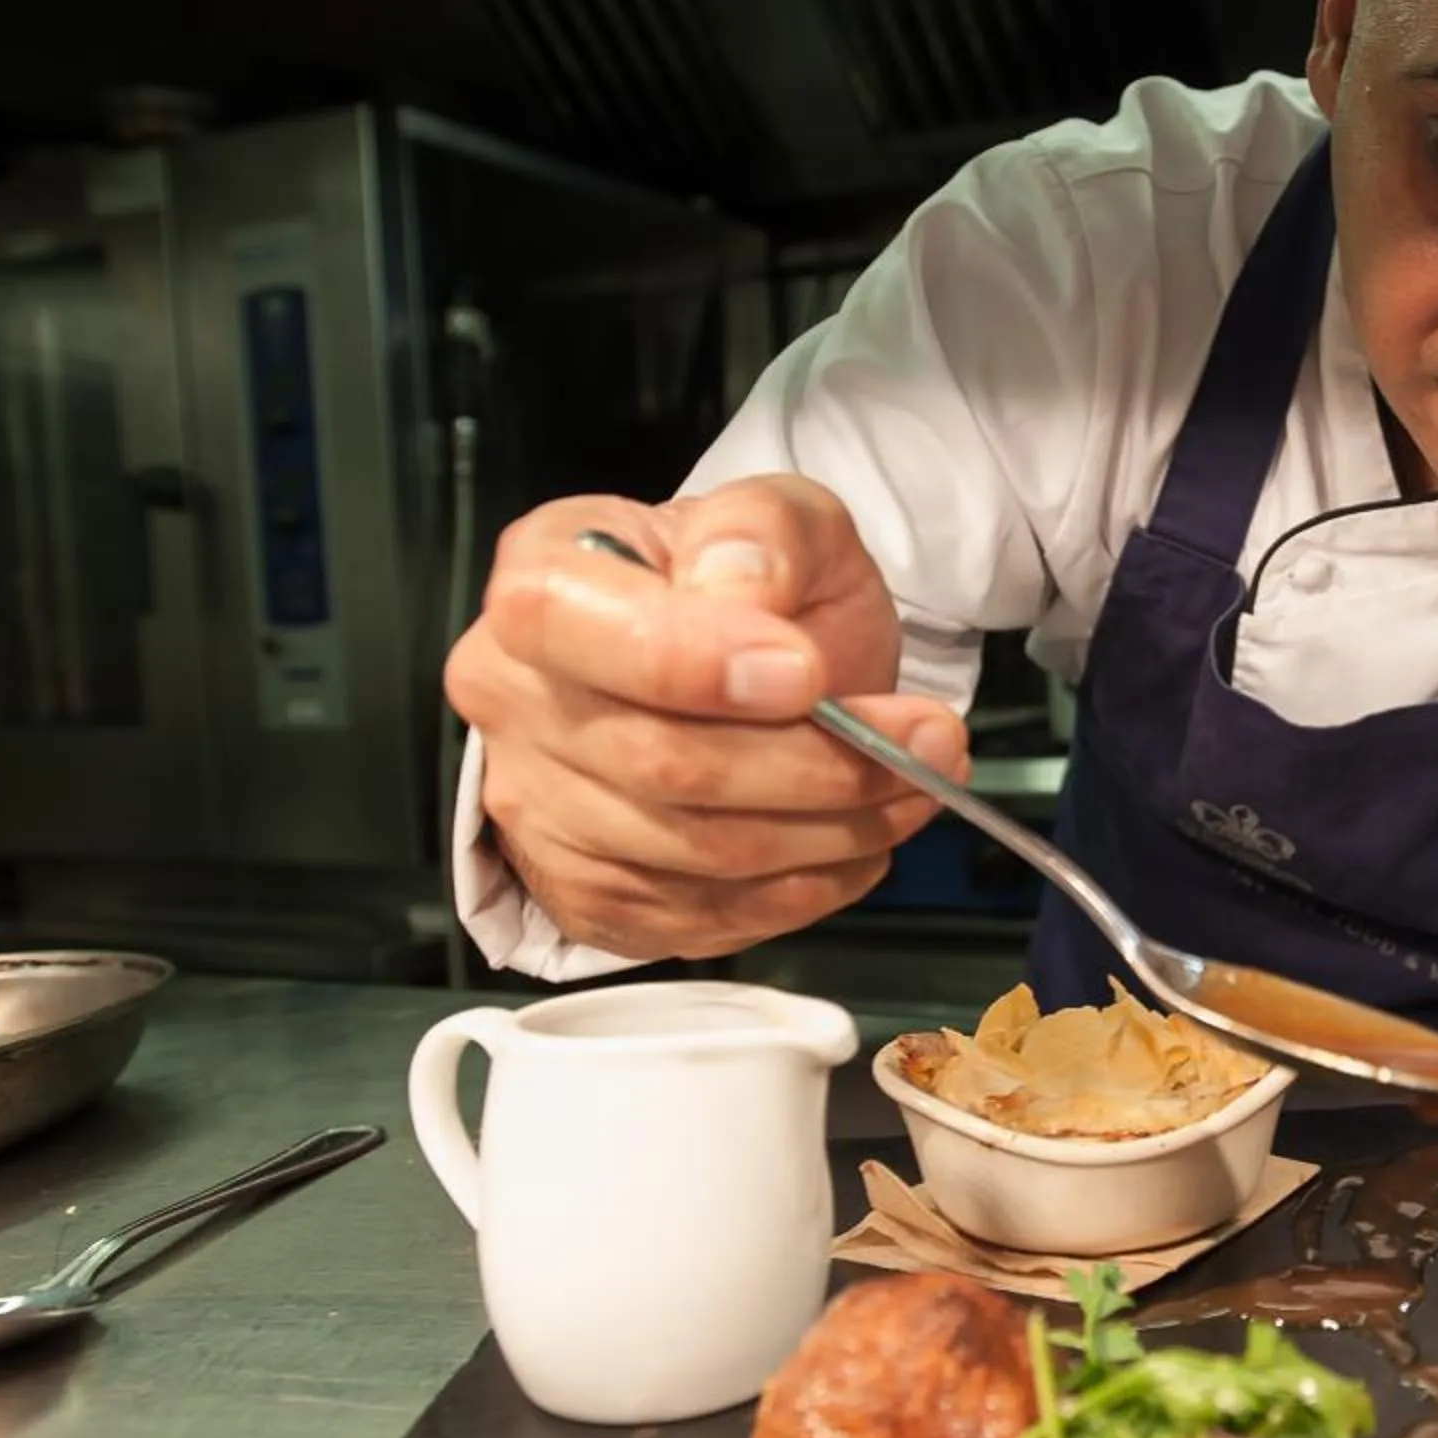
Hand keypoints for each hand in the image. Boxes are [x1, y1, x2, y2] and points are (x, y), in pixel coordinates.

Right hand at [444, 475, 969, 959]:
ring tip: (916, 786)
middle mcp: (510, 696)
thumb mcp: (784, 520)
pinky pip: (705, 917)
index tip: (808, 675)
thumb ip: (763, 532)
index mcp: (542, 580)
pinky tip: (860, 842)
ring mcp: (537, 808)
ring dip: (832, 830)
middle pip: (659, 761)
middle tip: (927, 743)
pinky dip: (806, 888)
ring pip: (696, 851)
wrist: (757, 670)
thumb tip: (738, 589)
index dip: (690, 662)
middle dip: (816, 762)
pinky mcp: (588, 894)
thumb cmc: (758, 595)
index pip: (570, 625)